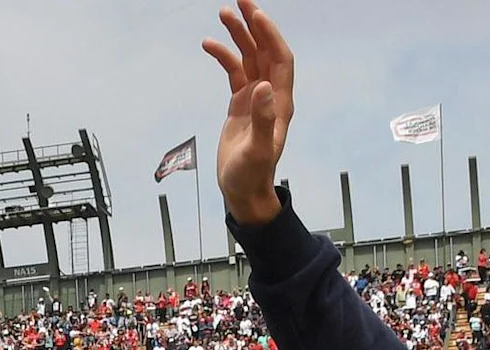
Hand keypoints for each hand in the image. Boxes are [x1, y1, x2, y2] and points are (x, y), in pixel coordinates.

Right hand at [203, 3, 296, 225]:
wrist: (243, 191)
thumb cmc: (252, 175)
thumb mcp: (257, 150)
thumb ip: (263, 119)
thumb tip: (265, 87)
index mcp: (280, 102)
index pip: (280, 59)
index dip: (271, 35)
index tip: (256, 15)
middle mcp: (271, 94)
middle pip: (266, 50)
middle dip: (255, 24)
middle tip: (240, 0)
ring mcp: (256, 97)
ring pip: (250, 57)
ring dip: (239, 35)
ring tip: (223, 13)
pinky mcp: (240, 103)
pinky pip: (234, 71)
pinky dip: (224, 56)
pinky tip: (208, 45)